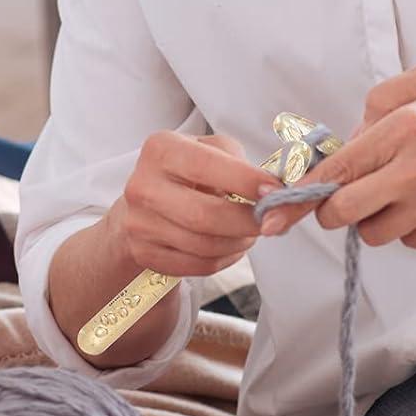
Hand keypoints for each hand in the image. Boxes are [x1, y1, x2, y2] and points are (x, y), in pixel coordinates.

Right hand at [110, 131, 282, 277]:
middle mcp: (143, 186)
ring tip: (250, 232)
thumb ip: (238, 162)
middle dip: (247, 221)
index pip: (206, 166)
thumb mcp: (210, 149)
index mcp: (161, 149)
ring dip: (239, 243)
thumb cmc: (188, 172)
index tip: (276, 191)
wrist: (147, 204)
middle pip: (204, 215)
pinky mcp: (143, 253)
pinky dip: (225, 259)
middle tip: (270, 220)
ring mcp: (139, 223)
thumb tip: (272, 192)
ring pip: (204, 246)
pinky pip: (197, 266)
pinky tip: (231, 246)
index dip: (246, 181)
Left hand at [257, 61, 415, 248]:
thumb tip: (350, 138)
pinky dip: (412, 228)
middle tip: (343, 202)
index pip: (337, 171)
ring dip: (376, 219)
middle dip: (334, 212)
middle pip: (345, 213)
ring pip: (375, 233)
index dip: (303, 193)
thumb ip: (381, 101)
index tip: (282, 207)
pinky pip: (412, 241)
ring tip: (400, 194)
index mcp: (405, 127)